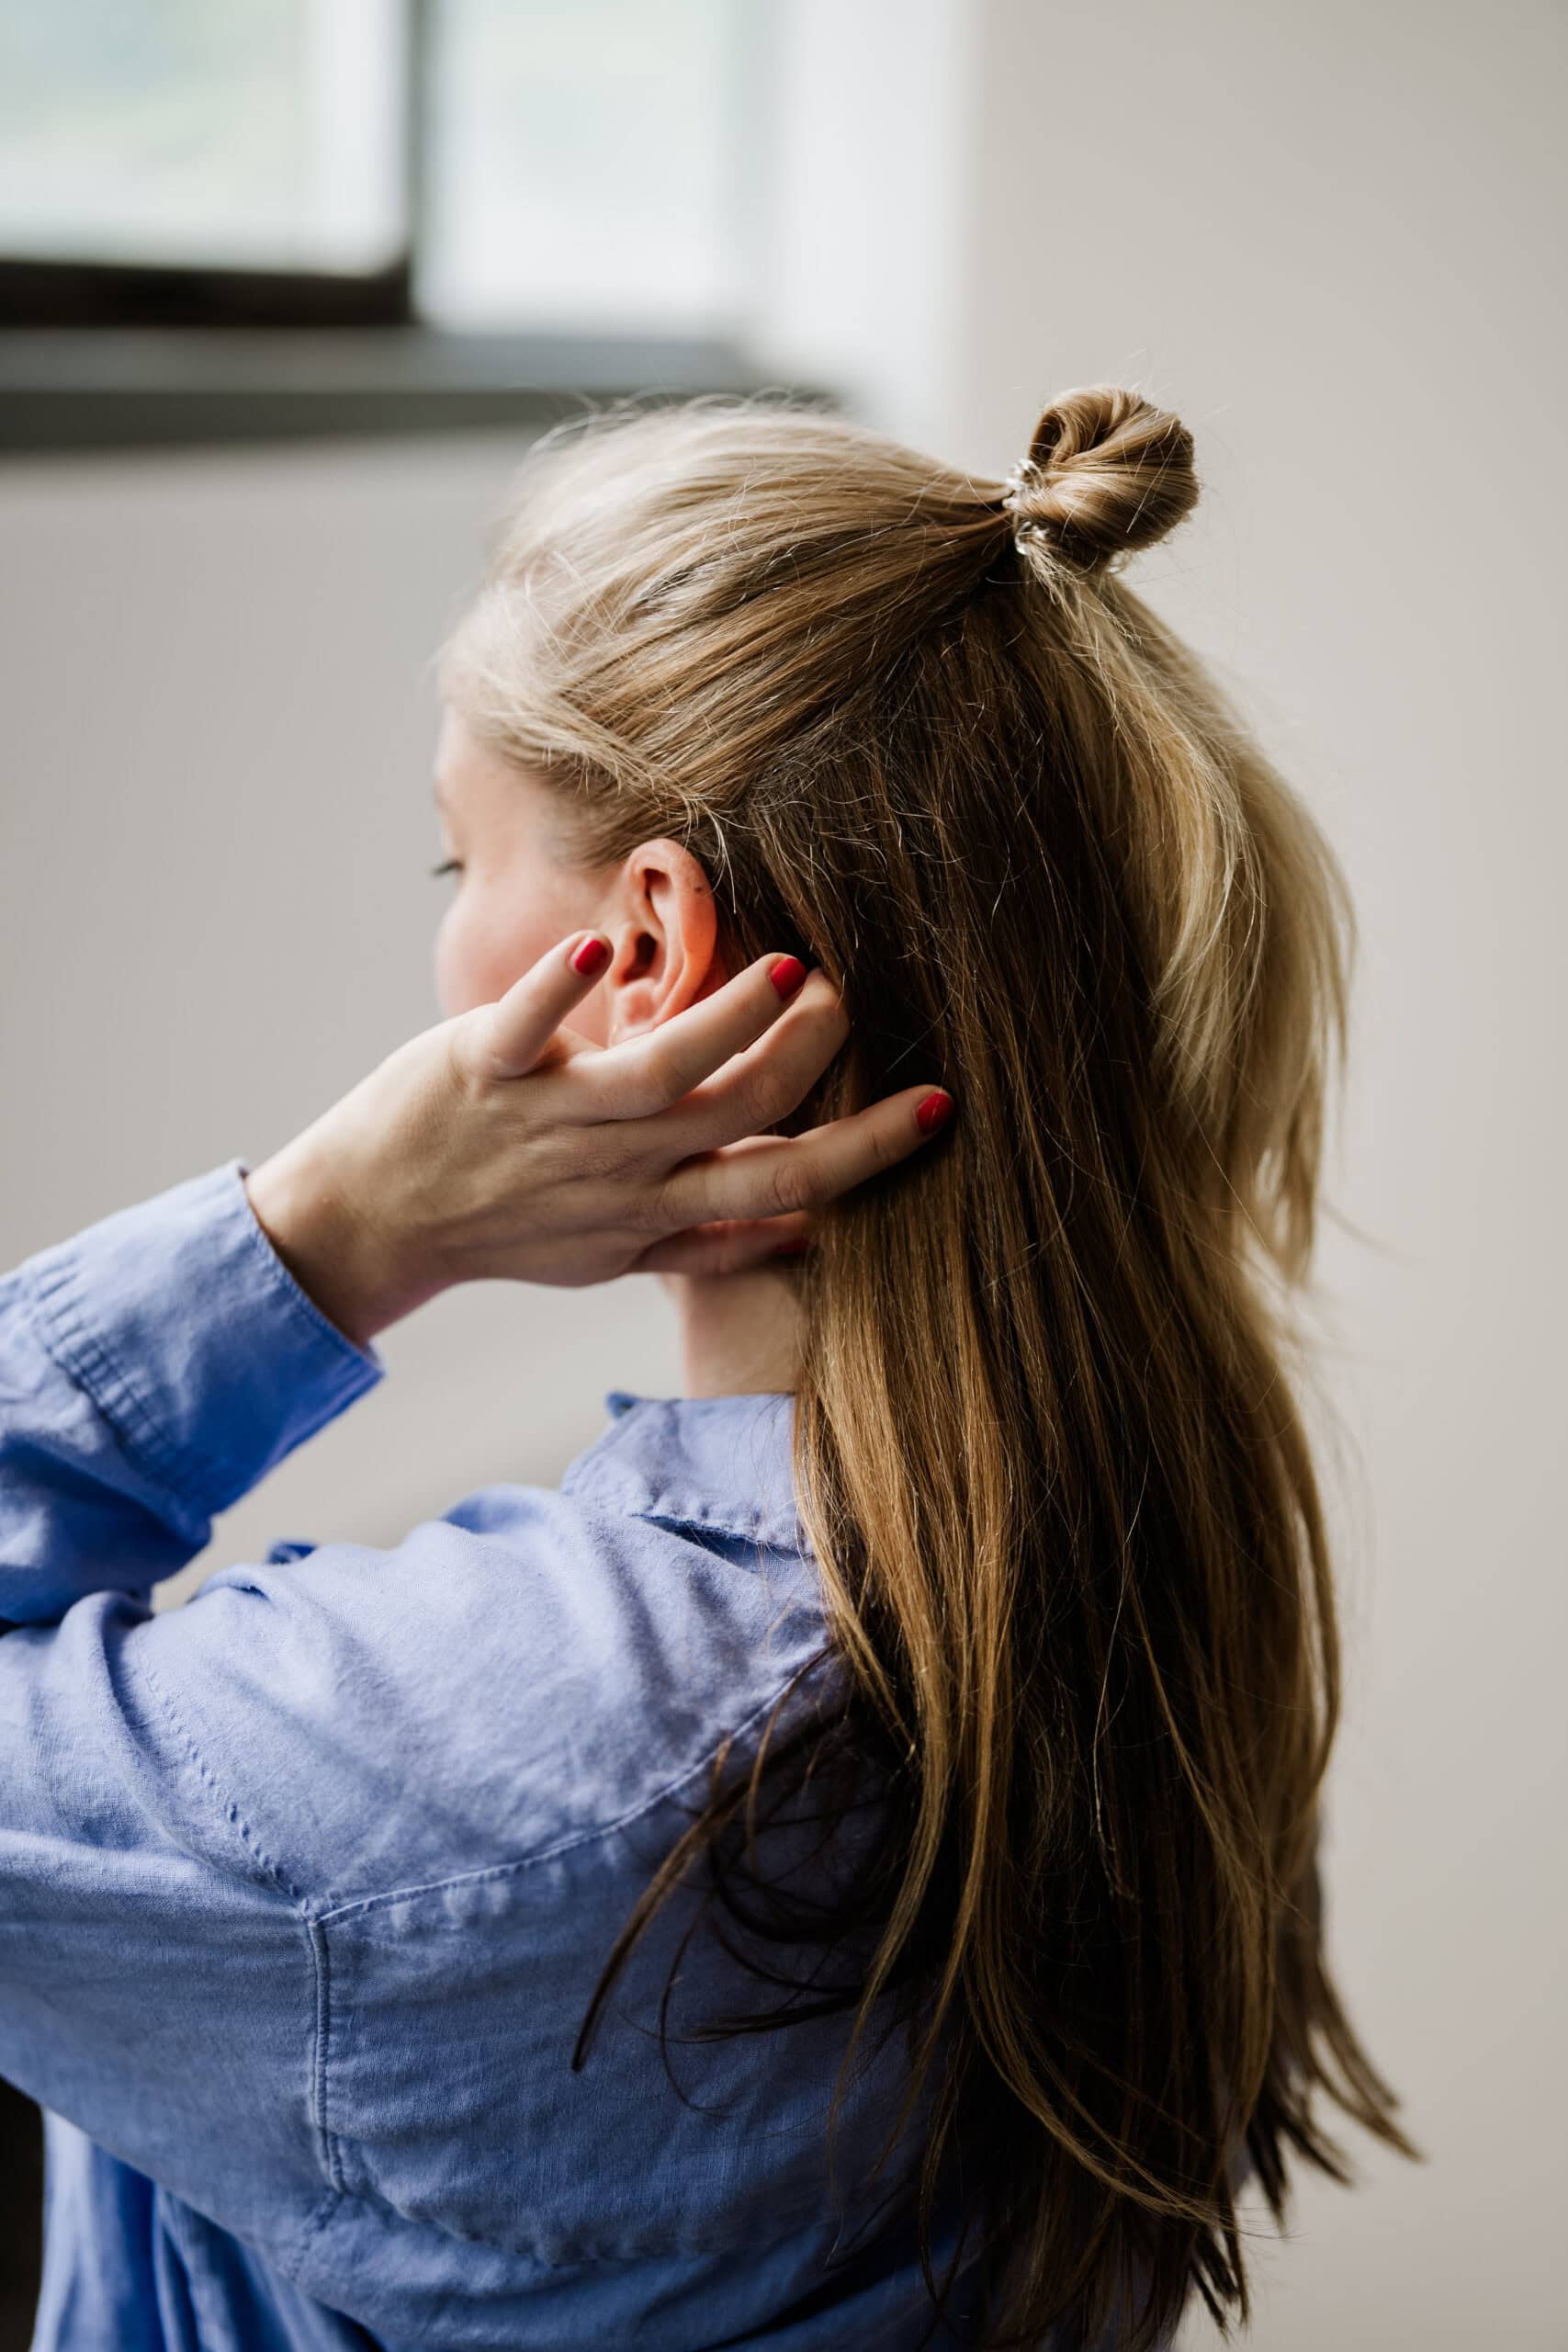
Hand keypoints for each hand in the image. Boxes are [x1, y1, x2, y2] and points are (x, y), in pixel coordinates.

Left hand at [243, 930, 954, 1347]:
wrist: (372, 1224)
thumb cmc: (507, 1233)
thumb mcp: (614, 1259)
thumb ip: (713, 1242)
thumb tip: (812, 1233)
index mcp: (655, 1210)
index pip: (783, 1182)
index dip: (864, 1148)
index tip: (938, 1103)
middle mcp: (614, 1167)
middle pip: (736, 1117)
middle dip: (806, 1055)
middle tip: (852, 994)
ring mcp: (548, 1118)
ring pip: (655, 1074)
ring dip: (723, 1017)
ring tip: (786, 966)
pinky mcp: (481, 1070)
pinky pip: (524, 1029)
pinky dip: (555, 992)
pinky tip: (601, 950)